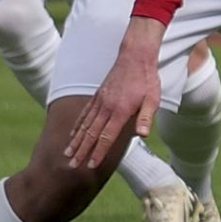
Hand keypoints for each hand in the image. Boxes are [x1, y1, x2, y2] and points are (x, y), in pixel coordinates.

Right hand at [62, 19, 165, 168]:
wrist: (135, 56)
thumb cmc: (146, 80)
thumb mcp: (153, 99)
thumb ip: (146, 117)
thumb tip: (143, 134)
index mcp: (121, 111)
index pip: (107, 136)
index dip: (99, 152)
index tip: (90, 165)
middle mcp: (107, 108)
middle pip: (91, 134)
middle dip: (81, 151)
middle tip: (72, 165)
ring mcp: (100, 101)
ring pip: (85, 125)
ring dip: (76, 140)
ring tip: (67, 153)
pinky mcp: (98, 96)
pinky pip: (85, 113)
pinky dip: (77, 125)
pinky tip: (72, 133)